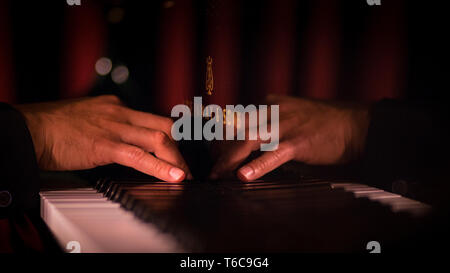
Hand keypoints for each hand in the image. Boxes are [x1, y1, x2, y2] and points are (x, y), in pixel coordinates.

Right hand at [15, 95, 191, 181]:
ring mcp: (114, 127)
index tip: (178, 149)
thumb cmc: (53, 127)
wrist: (30, 129)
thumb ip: (108, 125)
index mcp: (116, 107)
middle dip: (180, 147)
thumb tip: (121, 141)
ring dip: (176, 159)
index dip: (170, 135)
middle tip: (185, 165)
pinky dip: (160, 167)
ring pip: (158, 138)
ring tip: (184, 175)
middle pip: (164, 125)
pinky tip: (174, 177)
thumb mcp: (88, 118)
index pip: (153, 119)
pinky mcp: (105, 145)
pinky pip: (139, 156)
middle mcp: (120, 113)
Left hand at [210, 95, 369, 180]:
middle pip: (236, 128)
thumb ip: (271, 120)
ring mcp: (285, 125)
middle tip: (211, 166)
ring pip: (248, 140)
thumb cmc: (324, 123)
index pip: (236, 117)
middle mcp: (273, 111)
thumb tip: (250, 136)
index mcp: (269, 103)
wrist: (356, 125)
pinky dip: (257, 166)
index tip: (211, 148)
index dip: (219, 134)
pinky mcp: (298, 142)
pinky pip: (273, 154)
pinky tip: (244, 176)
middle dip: (218, 148)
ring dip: (229, 158)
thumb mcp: (292, 114)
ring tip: (217, 174)